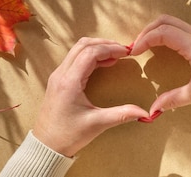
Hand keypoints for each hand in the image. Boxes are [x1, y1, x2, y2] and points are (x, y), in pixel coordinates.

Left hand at [33, 38, 148, 156]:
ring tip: (116, 55)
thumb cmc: (67, 136)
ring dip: (97, 48)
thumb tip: (146, 113)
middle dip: (105, 44)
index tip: (126, 52)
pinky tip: (104, 64)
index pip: (90, 53)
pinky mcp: (58, 80)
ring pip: (77, 49)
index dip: (110, 48)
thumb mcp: (97, 124)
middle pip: (83, 45)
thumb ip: (122, 115)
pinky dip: (90, 55)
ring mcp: (58, 76)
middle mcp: (61, 74)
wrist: (44, 147)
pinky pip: (74, 58)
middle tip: (123, 50)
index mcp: (69, 82)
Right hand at [130, 15, 190, 113]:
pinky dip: (169, 33)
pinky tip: (164, 46)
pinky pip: (184, 29)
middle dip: (148, 30)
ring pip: (175, 22)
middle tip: (136, 46)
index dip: (145, 39)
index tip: (133, 52)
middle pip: (167, 21)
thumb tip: (152, 110)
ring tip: (147, 45)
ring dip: (159, 30)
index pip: (163, 32)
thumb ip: (172, 99)